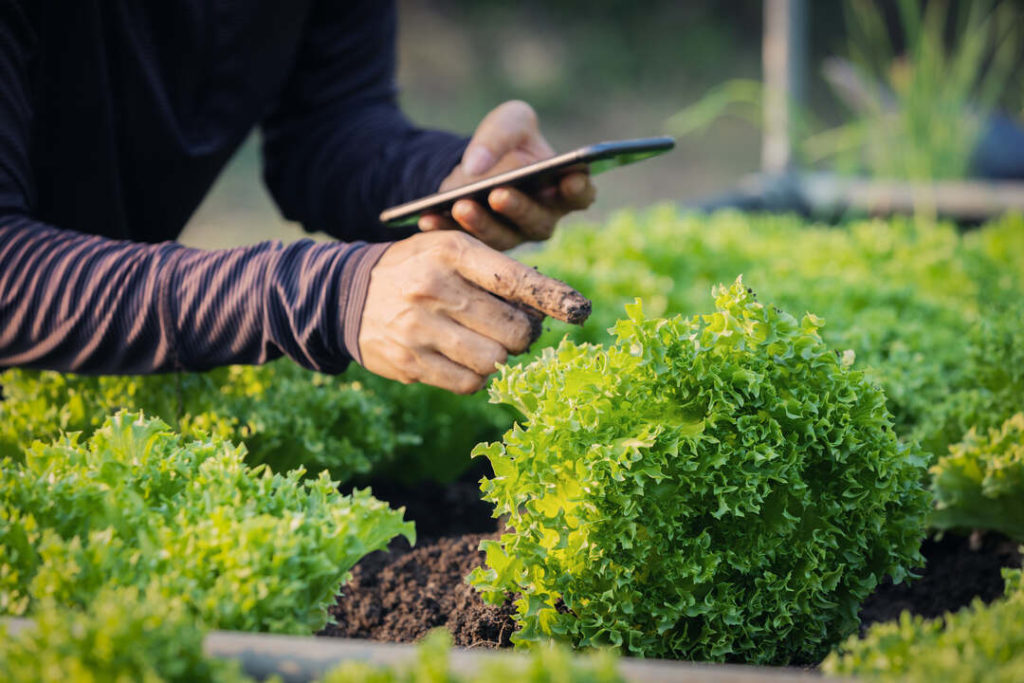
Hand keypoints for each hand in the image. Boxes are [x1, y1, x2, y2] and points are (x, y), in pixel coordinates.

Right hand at [358, 230, 589, 393]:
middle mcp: (436, 288)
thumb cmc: (418, 269)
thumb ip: (497, 271)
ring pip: (494, 362)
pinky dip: (475, 378)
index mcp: (452, 252)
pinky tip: (463, 360)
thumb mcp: (451, 249)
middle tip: (512, 330)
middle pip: (514, 330)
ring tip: (484, 344)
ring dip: (498, 359)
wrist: (348, 295)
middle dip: (522, 335)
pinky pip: (468, 384)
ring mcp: (420, 328)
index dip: (554, 298)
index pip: (516, 279)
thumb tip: (549, 306)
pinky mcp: (409, 362)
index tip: (579, 310)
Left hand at [420, 100, 595, 250]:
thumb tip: (476, 165)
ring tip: (459, 205)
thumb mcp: (509, 121)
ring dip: (480, 223)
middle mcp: (543, 218)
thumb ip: (501, 134)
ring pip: (501, 236)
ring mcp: (512, 236)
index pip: (580, 194)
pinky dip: (445, 228)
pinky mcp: (482, 245)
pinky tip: (427, 217)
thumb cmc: (506, 141)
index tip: (569, 179)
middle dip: (517, 207)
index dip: (578, 189)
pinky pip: (465, 242)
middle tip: (498, 193)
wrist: (473, 163)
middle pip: (537, 220)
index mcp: (562, 188)